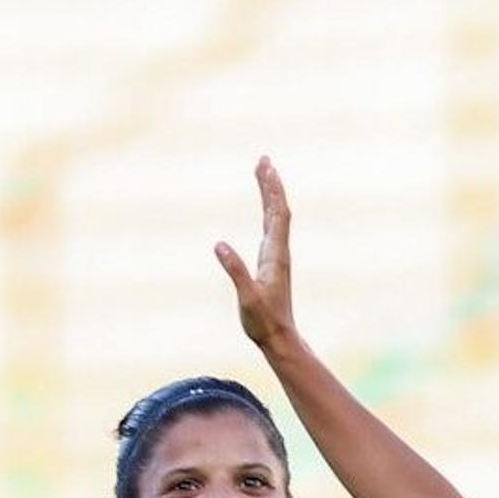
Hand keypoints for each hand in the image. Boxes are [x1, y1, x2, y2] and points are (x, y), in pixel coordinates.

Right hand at [215, 157, 298, 355]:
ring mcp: (276, 256)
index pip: (277, 215)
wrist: (279, 338)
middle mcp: (279, 251)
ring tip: (263, 173)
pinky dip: (268, 211)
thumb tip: (219, 245)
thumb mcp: (247, 297)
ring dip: (270, 195)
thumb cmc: (263, 321)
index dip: (272, 190)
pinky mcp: (271, 262)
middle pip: (278, 210)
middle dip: (271, 184)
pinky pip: (271, 229)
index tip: (266, 168)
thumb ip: (236, 272)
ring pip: (275, 218)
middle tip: (263, 159)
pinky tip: (265, 207)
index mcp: (275, 255)